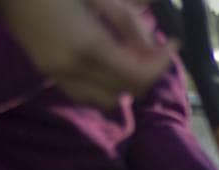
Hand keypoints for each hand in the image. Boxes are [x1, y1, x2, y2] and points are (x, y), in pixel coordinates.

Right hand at [0, 0, 176, 108]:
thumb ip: (128, 22)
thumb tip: (154, 46)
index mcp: (87, 46)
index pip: (138, 74)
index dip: (161, 62)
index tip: (173, 43)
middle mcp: (71, 68)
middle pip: (127, 89)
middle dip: (146, 70)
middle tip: (154, 46)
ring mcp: (55, 72)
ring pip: (106, 98)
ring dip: (125, 83)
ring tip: (130, 55)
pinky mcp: (45, 69)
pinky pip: (82, 93)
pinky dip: (102, 86)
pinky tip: (107, 63)